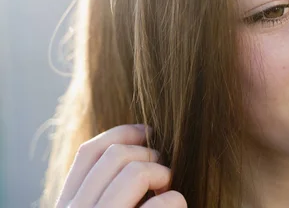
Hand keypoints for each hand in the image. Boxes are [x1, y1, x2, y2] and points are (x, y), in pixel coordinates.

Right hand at [55, 124, 186, 207]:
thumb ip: (105, 186)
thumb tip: (141, 141)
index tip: (149, 132)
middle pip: (114, 155)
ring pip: (136, 172)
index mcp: (66, 206)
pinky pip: (162, 203)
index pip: (88, 151)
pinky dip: (177, 200)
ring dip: (162, 175)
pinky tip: (177, 206)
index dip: (123, 133)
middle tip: (164, 172)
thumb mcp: (98, 206)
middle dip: (148, 155)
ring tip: (168, 190)